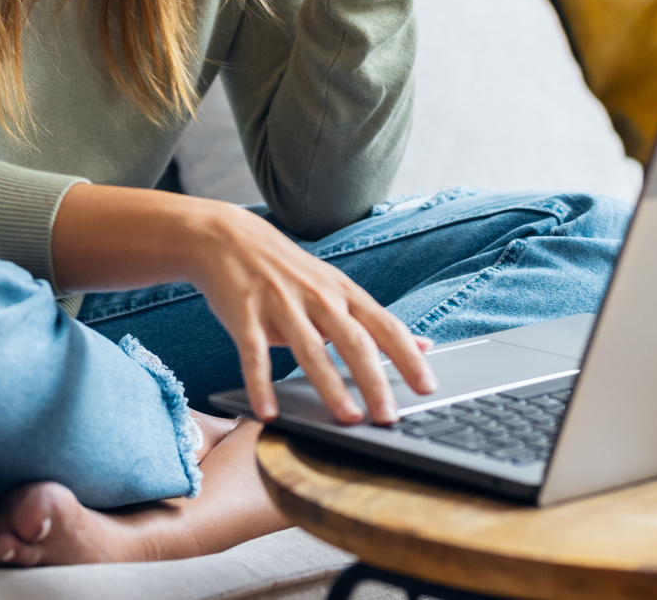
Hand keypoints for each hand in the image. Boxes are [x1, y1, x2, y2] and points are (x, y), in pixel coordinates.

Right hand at [184, 200, 435, 424]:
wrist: (228, 238)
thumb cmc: (289, 271)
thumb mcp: (337, 288)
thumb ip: (376, 321)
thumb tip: (423, 345)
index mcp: (343, 294)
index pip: (385, 326)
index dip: (408, 357)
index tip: (428, 388)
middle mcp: (317, 298)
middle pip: (354, 341)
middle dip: (375, 380)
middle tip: (390, 417)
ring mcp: (281, 306)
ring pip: (311, 350)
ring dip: (331, 386)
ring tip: (348, 420)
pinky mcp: (245, 316)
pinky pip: (255, 355)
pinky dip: (261, 385)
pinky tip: (268, 413)